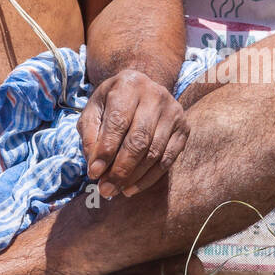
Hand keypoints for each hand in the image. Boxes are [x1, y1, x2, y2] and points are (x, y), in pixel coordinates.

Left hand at [79, 69, 189, 199]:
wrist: (141, 89)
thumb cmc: (112, 102)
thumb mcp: (94, 110)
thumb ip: (90, 133)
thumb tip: (95, 165)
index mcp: (129, 84)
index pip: (118, 122)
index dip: (105, 150)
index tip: (93, 173)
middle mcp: (155, 95)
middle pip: (139, 140)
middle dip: (120, 169)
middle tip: (105, 190)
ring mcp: (173, 111)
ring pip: (154, 152)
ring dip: (133, 177)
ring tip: (116, 190)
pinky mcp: (184, 127)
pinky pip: (168, 159)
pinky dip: (149, 178)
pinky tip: (132, 188)